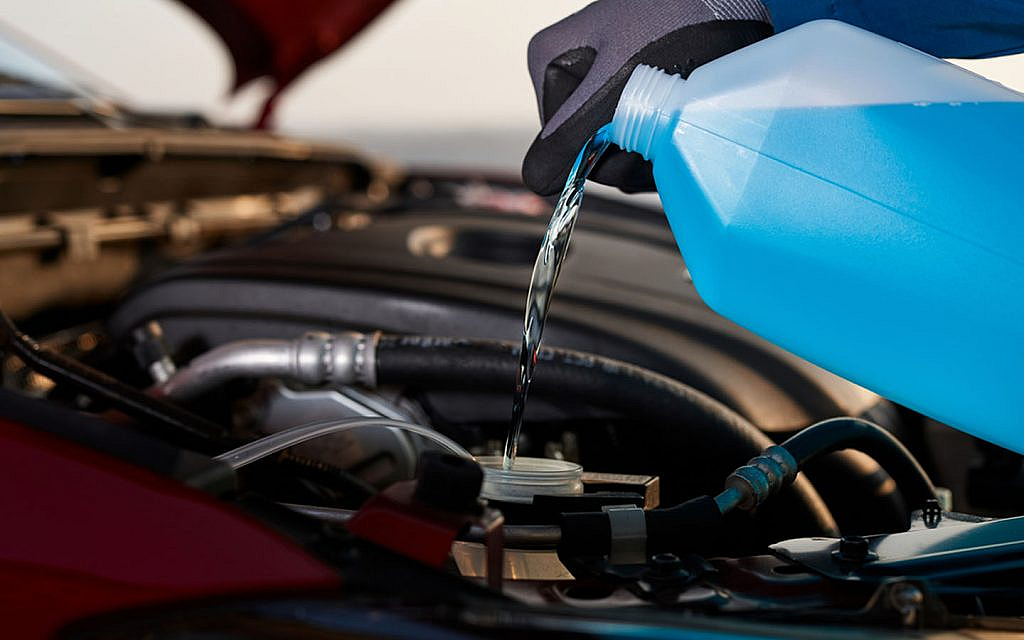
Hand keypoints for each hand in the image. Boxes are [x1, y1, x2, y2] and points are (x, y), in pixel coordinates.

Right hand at [522, 0, 771, 195]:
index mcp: (550, 60)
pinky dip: (659, 147)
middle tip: (661, 135)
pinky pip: (635, 138)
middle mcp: (573, 73)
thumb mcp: (618, 85)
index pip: (555, 141)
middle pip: (584, 148)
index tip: (630, 141)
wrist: (731, 0)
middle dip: (624, 155)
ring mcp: (605, 84)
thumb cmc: (679, 21)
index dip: (593, 153)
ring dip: (646, 156)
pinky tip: (680, 130)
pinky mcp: (635, 93)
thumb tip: (536, 182)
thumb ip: (571, 136)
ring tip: (676, 129)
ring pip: (612, 149)